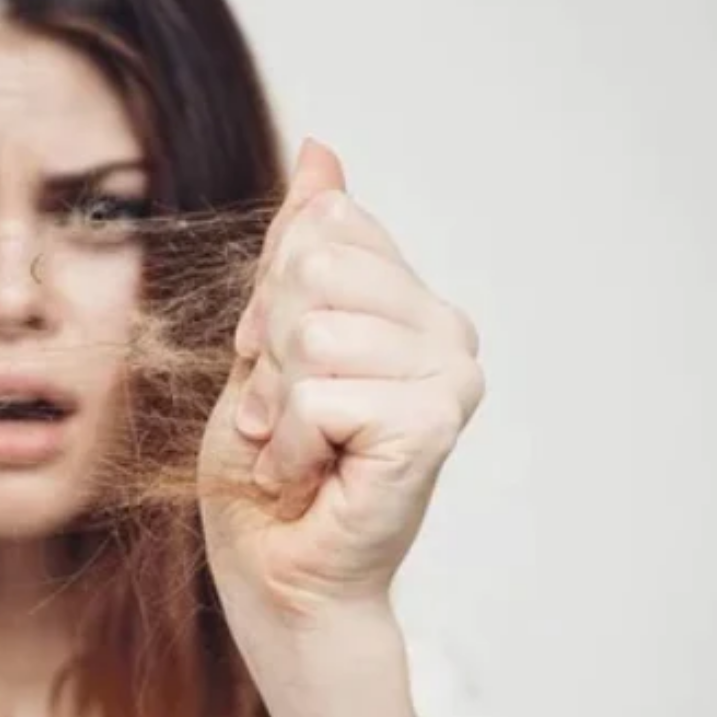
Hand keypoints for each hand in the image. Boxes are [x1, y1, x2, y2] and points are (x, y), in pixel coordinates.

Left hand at [198, 139, 483, 635]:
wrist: (272, 566)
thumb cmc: (267, 461)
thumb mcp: (266, 334)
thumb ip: (298, 246)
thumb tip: (321, 149)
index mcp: (411, 299)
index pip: (325, 228)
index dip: (270, 298)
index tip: (275, 361)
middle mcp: (446, 329)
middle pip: (315, 267)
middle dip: (267, 346)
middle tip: (279, 409)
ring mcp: (449, 376)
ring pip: (313, 331)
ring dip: (273, 400)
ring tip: (293, 443)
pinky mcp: (433, 424)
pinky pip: (319, 393)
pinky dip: (287, 441)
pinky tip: (307, 473)